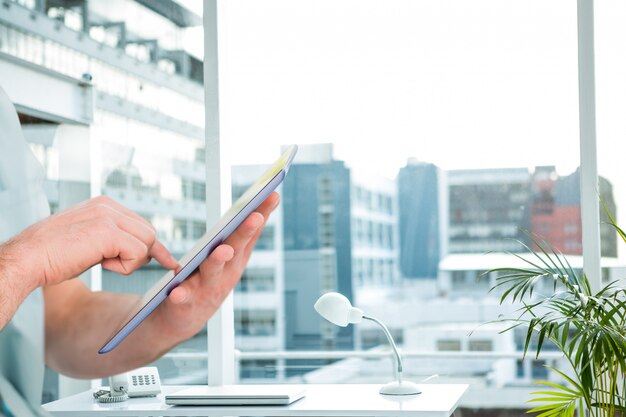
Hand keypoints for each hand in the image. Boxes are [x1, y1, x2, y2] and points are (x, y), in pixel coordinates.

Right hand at [4, 196, 177, 288]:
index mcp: (103, 205)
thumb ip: (113, 238)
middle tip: (118, 265)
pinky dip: (126, 267)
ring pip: (147, 242)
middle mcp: (108, 206)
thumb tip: (141, 250)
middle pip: (149, 232)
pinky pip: (138, 253)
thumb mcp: (89, 240)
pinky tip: (103, 265)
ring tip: (104, 263)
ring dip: (131, 261)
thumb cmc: (53, 256)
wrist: (27, 259)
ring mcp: (108, 217)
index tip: (169, 261)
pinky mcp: (107, 232)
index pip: (141, 224)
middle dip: (144, 254)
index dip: (153, 245)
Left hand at [152, 192, 279, 339]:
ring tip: (223, 250)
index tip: (272, 195)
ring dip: (218, 260)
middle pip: (237, 248)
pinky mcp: (187, 303)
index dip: (262, 214)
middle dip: (245, 233)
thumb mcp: (227, 257)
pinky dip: (182, 295)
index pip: (251, 232)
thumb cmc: (207, 280)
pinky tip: (176, 292)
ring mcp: (208, 288)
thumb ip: (239, 236)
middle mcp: (227, 273)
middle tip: (254, 216)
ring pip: (213, 271)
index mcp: (236, 258)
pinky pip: (184, 298)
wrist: (183, 318)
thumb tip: (258, 205)